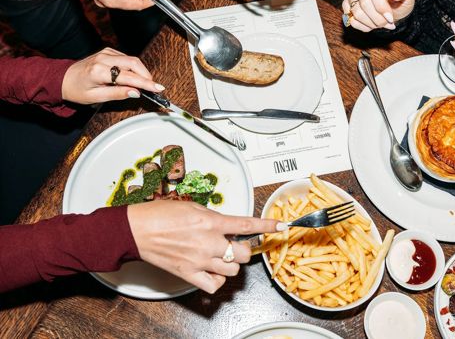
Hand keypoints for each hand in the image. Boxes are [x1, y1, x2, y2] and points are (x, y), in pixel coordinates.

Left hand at [61, 47, 164, 103]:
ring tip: (143, 84)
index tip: (157, 88)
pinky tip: (132, 76)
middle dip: (147, 75)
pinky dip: (134, 68)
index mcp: (99, 71)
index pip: (129, 76)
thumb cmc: (77, 90)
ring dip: (141, 72)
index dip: (145, 83)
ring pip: (132, 59)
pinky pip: (126, 58)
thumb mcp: (96, 97)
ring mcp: (106, 53)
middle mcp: (103, 58)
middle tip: (153, 87)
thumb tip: (136, 92)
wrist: (64, 79)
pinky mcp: (108, 51)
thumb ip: (117, 94)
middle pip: (134, 63)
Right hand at [127, 200, 283, 292]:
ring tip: (220, 257)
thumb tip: (226, 224)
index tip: (280, 226)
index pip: (246, 225)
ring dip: (230, 263)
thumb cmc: (159, 214)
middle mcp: (208, 242)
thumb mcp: (192, 207)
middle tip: (235, 245)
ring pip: (231, 270)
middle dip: (243, 249)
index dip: (267, 226)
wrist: (136, 229)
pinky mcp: (188, 274)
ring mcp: (199, 260)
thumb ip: (213, 217)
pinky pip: (213, 284)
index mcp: (211, 222)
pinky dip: (216, 280)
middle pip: (243, 253)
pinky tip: (212, 271)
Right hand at [342, 0, 415, 31]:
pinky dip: (363, 27)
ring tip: (382, 24)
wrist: (392, 8)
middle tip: (388, 24)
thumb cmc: (400, 0)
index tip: (390, 18)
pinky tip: (373, 25)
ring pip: (356, 13)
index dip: (381, 6)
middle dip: (377, 18)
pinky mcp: (346, 4)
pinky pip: (351, 20)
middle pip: (364, 3)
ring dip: (371, 23)